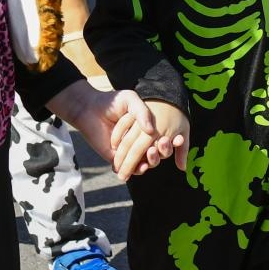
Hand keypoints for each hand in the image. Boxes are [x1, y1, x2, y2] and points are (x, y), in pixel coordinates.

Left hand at [50, 84, 176, 180]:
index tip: (179, 138)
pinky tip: (142, 165)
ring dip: (152, 162)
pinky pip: (131, 169)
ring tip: (151, 154)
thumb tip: (152, 130)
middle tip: (163, 145)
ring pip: (146, 163)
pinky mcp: (116, 159)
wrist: (89, 107)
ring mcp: (128, 151)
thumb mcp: (130, 100)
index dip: (173, 141)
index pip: (163, 140)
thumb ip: (142, 112)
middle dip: (163, 152)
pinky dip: (138, 169)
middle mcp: (139, 142)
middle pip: (157, 154)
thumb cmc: (111, 102)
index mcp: (146, 130)